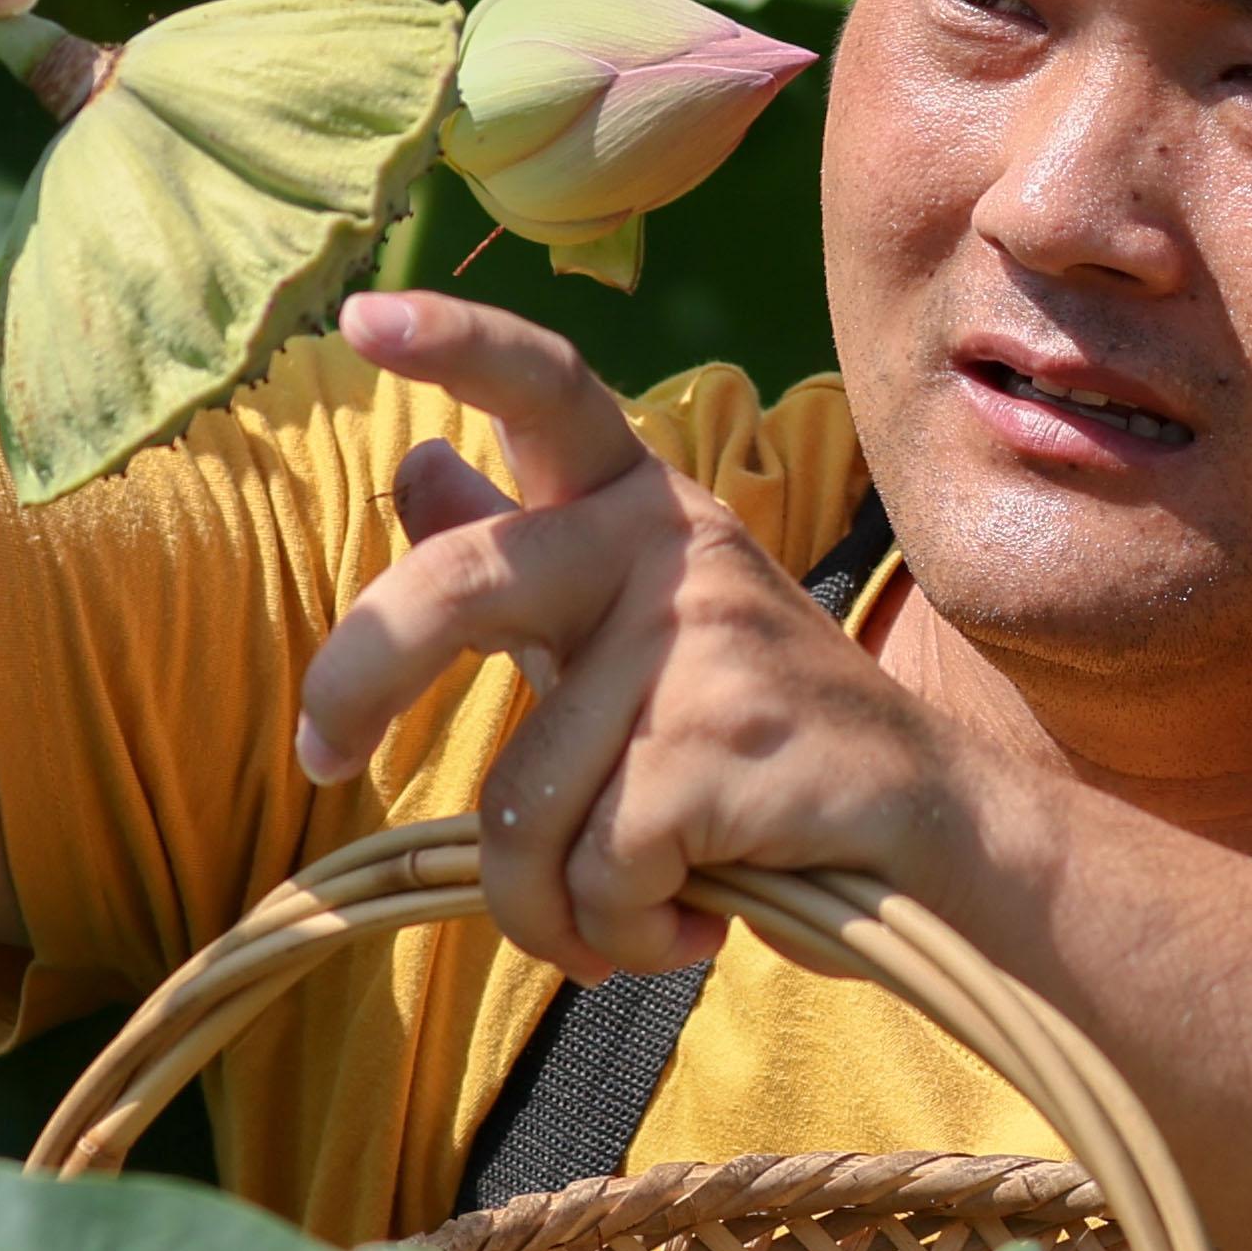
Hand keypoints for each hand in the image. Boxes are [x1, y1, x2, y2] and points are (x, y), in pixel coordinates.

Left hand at [294, 291, 982, 978]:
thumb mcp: (630, 632)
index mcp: (638, 504)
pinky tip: (691, 919)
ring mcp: (700, 637)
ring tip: (627, 912)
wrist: (933, 832)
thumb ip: (521, 554)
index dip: (456, 342)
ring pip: (520, 803)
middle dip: (354, 682)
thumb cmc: (754, 739)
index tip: (360, 315)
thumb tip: (412, 463)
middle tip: (318, 756)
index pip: (546, 388)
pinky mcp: (720, 746)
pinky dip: (623, 935)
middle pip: (454, 589)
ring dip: (548, 904)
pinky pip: (594, 874)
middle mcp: (668, 542)